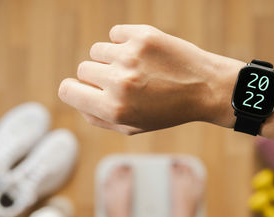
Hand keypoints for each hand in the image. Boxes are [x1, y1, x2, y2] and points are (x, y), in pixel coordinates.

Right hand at [59, 24, 240, 133]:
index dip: (73, 89)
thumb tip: (77, 98)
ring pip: (98, 50)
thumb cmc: (167, 111)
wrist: (206, 88)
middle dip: (99, 76)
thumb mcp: (132, 126)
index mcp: (114, 109)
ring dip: (112, 59)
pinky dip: (124, 42)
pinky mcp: (144, 36)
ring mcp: (130, 56)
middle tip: (124, 82)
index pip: (67, 90)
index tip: (84, 88)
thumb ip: (98, 117)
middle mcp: (119, 82)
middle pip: (83, 69)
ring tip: (137, 68)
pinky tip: (143, 54)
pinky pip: (115, 33)